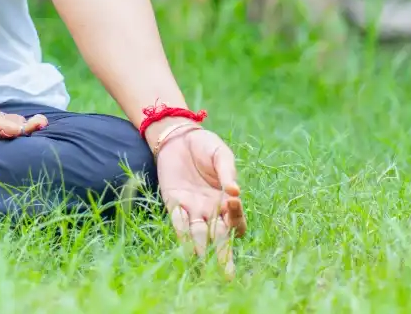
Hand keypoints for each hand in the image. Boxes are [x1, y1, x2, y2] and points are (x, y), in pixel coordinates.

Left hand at [155, 127, 246, 275]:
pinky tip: (183, 245)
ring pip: (198, 234)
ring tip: (202, 262)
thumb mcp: (221, 155)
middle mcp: (210, 210)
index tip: (233, 203)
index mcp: (227, 202)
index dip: (237, 218)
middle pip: (219, 238)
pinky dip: (181, 232)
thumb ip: (227, 172)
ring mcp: (192, 209)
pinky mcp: (173, 202)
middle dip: (223, 256)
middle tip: (228, 275)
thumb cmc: (205, 146)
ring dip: (200, 248)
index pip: (236, 221)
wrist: (178, 136)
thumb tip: (235, 191)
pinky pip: (177, 221)